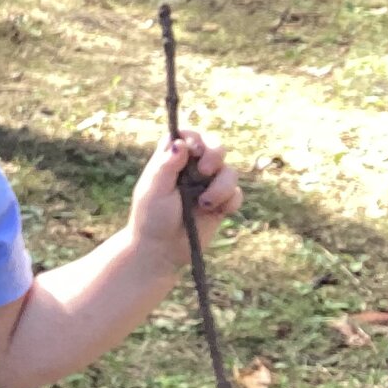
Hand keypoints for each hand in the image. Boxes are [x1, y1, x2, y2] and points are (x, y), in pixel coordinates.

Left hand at [128, 128, 241, 267]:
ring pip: (229, 171)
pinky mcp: (221, 203)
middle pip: (215, 146)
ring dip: (221, 185)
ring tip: (205, 203)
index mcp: (171, 161)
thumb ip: (166, 166)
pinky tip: (217, 211)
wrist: (161, 251)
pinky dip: (230, 200)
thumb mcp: (154, 191)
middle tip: (204, 171)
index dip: (194, 137)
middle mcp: (192, 170)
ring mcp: (208, 186)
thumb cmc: (151, 219)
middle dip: (215, 154)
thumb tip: (179, 142)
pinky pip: (236, 194)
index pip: (187, 136)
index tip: (193, 150)